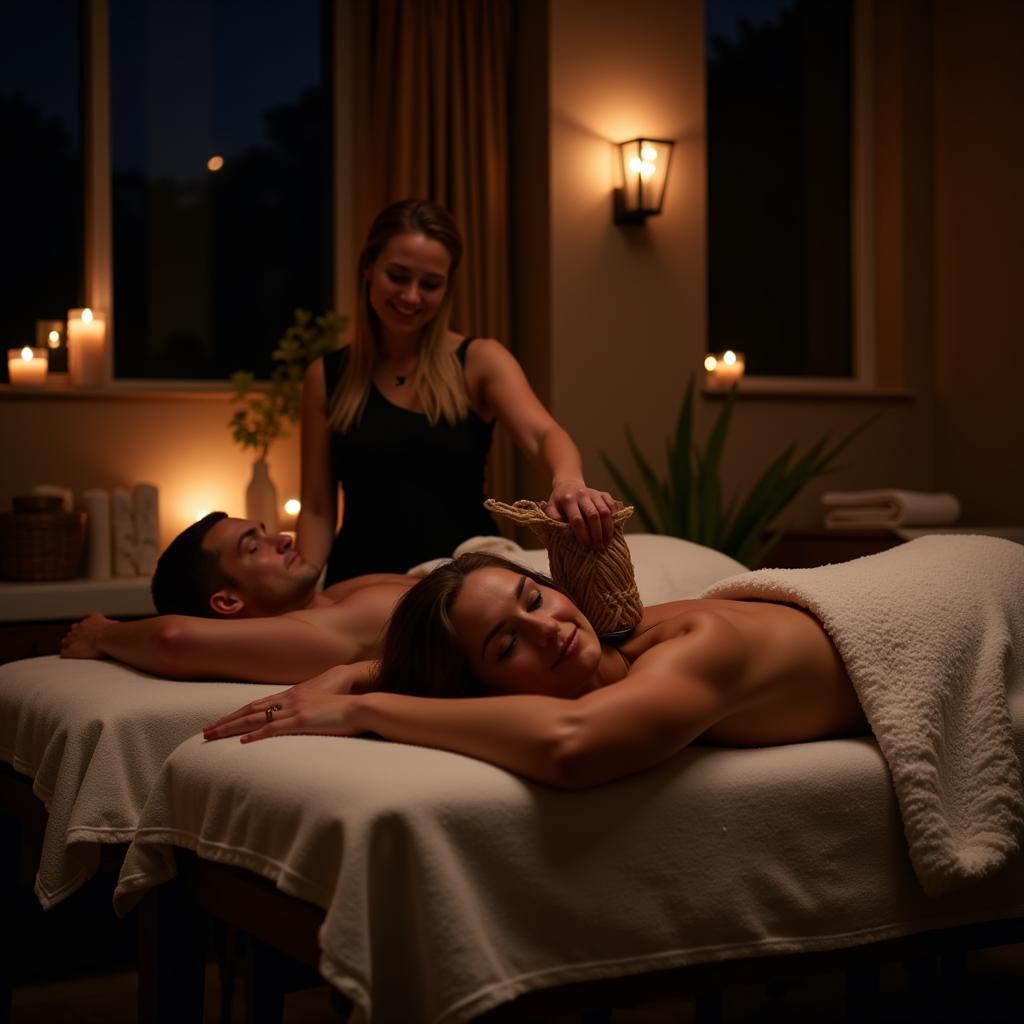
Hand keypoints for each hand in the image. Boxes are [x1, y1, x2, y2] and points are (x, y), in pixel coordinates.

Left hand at [60, 612, 113, 658]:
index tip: (89, 631)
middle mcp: (80, 627)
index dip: (86, 627)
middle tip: (83, 641)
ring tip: (75, 650)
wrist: (106, 638)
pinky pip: (64, 652)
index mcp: (92, 619)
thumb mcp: (114, 624)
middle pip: (73, 630)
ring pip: (66, 640)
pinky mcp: (70, 650)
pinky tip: (71, 658)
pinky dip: (67, 654)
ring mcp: (73, 638)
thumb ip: (113, 625)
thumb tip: (119, 629)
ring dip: (70, 644)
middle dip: (76, 635)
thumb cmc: (113, 632)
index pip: (85, 621)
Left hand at [202, 686, 362, 743]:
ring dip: (232, 728)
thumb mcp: (319, 705)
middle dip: (226, 721)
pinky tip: (243, 741)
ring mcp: (295, 710)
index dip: (237, 713)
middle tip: (206, 731)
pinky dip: (257, 734)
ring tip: (214, 735)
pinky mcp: (303, 721)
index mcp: (292, 696)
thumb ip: (304, 709)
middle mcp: (289, 700)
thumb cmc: (344, 708)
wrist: (361, 705)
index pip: (257, 704)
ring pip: (256, 719)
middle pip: (250, 710)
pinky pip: (275, 729)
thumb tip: (295, 720)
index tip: (220, 721)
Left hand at [546, 480, 616, 549]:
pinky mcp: (603, 493)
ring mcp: (594, 493)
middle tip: (599, 547)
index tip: (585, 545)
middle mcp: (582, 495)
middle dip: (597, 534)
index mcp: (568, 500)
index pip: (577, 519)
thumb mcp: (551, 508)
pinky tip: (612, 529)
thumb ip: (554, 518)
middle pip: (593, 516)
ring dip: (607, 529)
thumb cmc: (559, 501)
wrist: (568, 484)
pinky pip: (612, 505)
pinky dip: (614, 517)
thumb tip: (563, 530)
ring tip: (607, 542)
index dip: (582, 534)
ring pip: (605, 511)